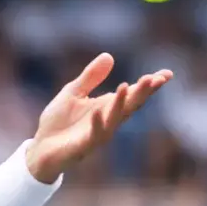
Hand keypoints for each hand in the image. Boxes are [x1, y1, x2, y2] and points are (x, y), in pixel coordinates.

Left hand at [26, 53, 172, 181]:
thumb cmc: (58, 123)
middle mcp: (106, 121)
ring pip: (114, 119)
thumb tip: (109, 56)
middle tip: (156, 79)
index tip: (166, 74)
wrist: (40, 150)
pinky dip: (97, 123)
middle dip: (143, 93)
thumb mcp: (73, 93)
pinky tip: (98, 110)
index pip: (132, 95)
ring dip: (122, 104)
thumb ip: (90, 77)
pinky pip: (93, 135)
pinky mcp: (82, 147)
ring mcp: (96, 135)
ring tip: (128, 86)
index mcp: (106, 107)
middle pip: (130, 106)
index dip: (149, 86)